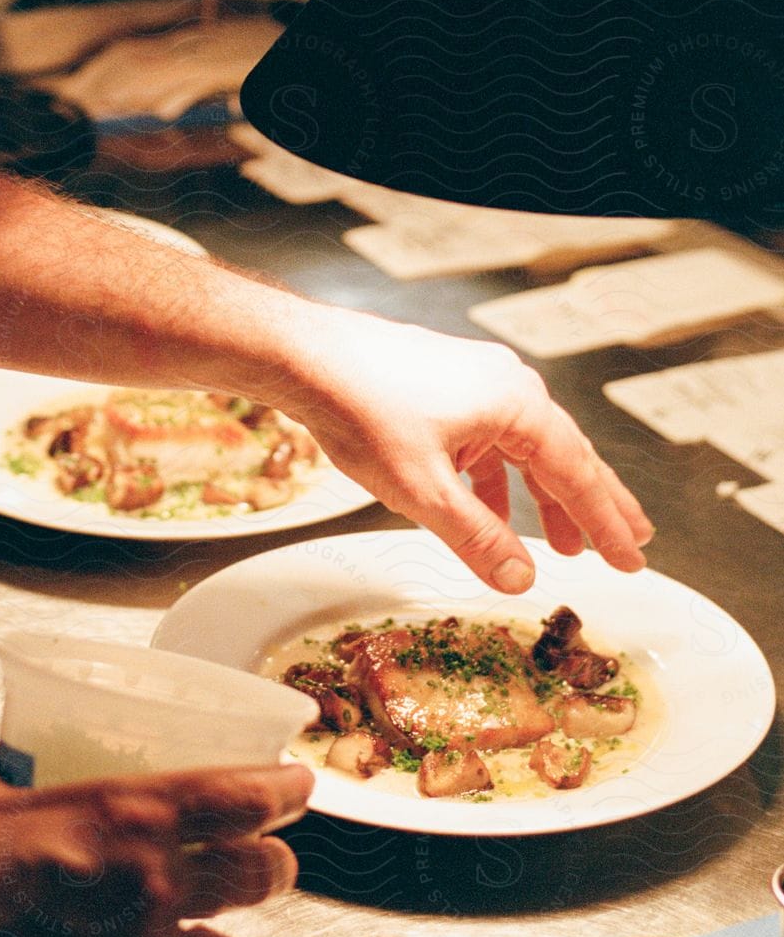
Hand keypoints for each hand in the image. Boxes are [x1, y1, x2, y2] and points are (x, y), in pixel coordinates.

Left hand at [283, 306, 652, 592]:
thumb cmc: (362, 408)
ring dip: (544, 496)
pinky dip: (499, 480)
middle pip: (564, 454)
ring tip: (564, 543)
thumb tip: (521, 578)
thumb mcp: (425, 491)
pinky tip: (492, 513)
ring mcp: (476, 381)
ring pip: (526, 448)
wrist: (306, 358)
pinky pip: (490, 440)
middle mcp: (506, 385)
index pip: (577, 473)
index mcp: (517, 404)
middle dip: (594, 505)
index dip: (606, 522)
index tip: (630, 558)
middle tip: (628, 545)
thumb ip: (478, 538)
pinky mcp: (446, 387)